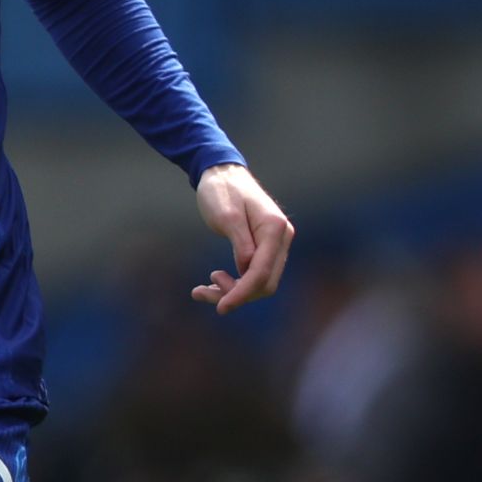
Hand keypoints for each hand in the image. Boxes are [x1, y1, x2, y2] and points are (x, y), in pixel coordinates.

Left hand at [191, 163, 295, 312]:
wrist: (221, 173)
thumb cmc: (221, 191)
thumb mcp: (226, 216)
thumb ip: (240, 243)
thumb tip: (247, 270)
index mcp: (275, 228)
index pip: (261, 272)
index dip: (242, 293)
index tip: (220, 308)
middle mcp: (282, 237)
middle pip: (265, 283)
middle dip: (235, 294)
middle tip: (200, 291)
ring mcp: (276, 243)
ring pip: (259, 282)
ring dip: (232, 291)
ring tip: (201, 288)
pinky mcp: (265, 247)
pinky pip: (254, 273)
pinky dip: (235, 283)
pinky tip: (213, 281)